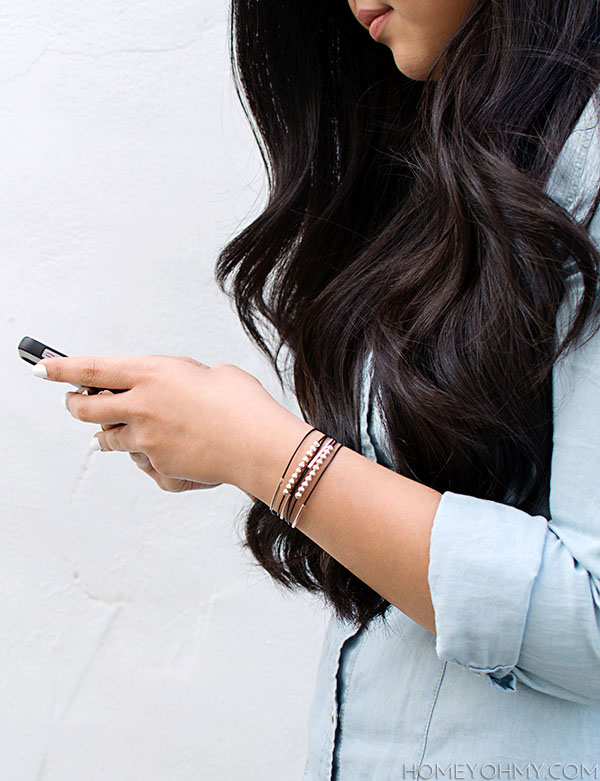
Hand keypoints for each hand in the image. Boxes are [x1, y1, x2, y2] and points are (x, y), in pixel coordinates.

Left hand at [37, 354, 293, 491]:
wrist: (261, 444)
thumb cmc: (242, 403)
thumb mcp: (206, 373)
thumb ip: (173, 380)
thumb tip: (158, 393)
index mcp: (151, 374)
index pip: (90, 369)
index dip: (60, 368)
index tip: (41, 367)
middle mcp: (140, 406)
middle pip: (86, 409)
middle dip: (76, 405)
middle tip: (76, 403)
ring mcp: (146, 441)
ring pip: (108, 440)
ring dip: (111, 434)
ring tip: (132, 429)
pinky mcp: (158, 468)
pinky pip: (142, 463)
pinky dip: (149, 458)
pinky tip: (173, 451)